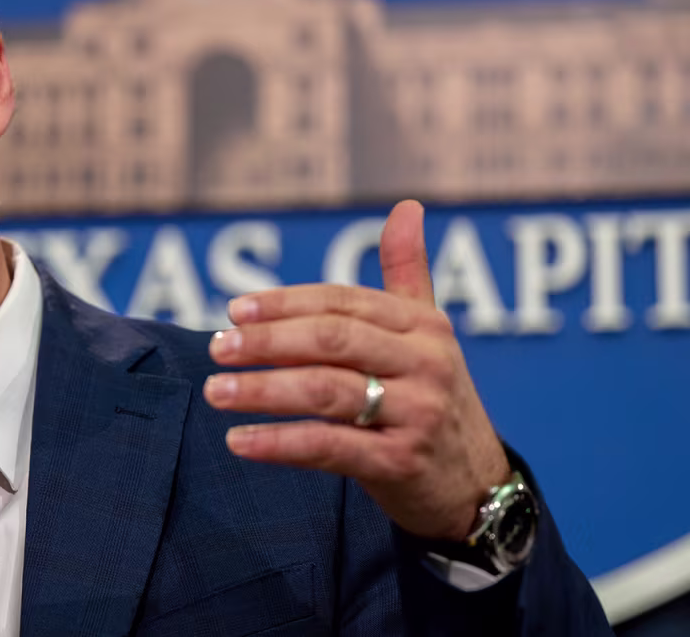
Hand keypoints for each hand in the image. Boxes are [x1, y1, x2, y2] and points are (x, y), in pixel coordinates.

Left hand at [203, 199, 509, 540]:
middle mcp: (425, 365)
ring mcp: (416, 415)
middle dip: (267, 341)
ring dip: (262, 390)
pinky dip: (280, 443)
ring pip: (325, 391)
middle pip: (331, 340)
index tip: (235, 311)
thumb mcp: (428, 334)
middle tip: (216, 347)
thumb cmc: (433, 397)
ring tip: (216, 391)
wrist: (476, 485)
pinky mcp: (401, 464)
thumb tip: (407, 205)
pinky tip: (240, 441)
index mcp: (423, 326)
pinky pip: (329, 448)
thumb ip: (406, 271)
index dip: (285, 303)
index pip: (342, 302)